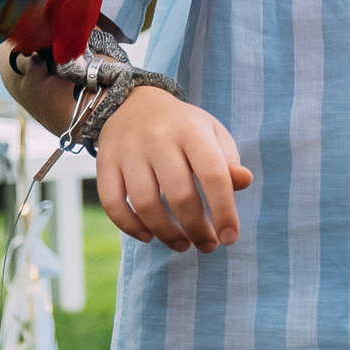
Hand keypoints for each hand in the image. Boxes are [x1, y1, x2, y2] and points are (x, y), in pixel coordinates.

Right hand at [93, 88, 250, 253]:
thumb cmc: (184, 128)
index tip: (229, 238)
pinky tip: (148, 236)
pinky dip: (129, 226)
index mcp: (192, 130)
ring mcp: (128, 150)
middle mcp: (159, 138)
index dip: (224, 210)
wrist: (135, 103)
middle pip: (179, 194)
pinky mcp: (105, 162)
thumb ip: (228, 161)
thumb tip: (244, 182)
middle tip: (207, 246)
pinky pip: (113, 202)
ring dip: (166, 233)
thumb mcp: (212, 135)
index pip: (213, 174)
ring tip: (182, 245)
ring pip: (145, 202)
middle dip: (196, 228)